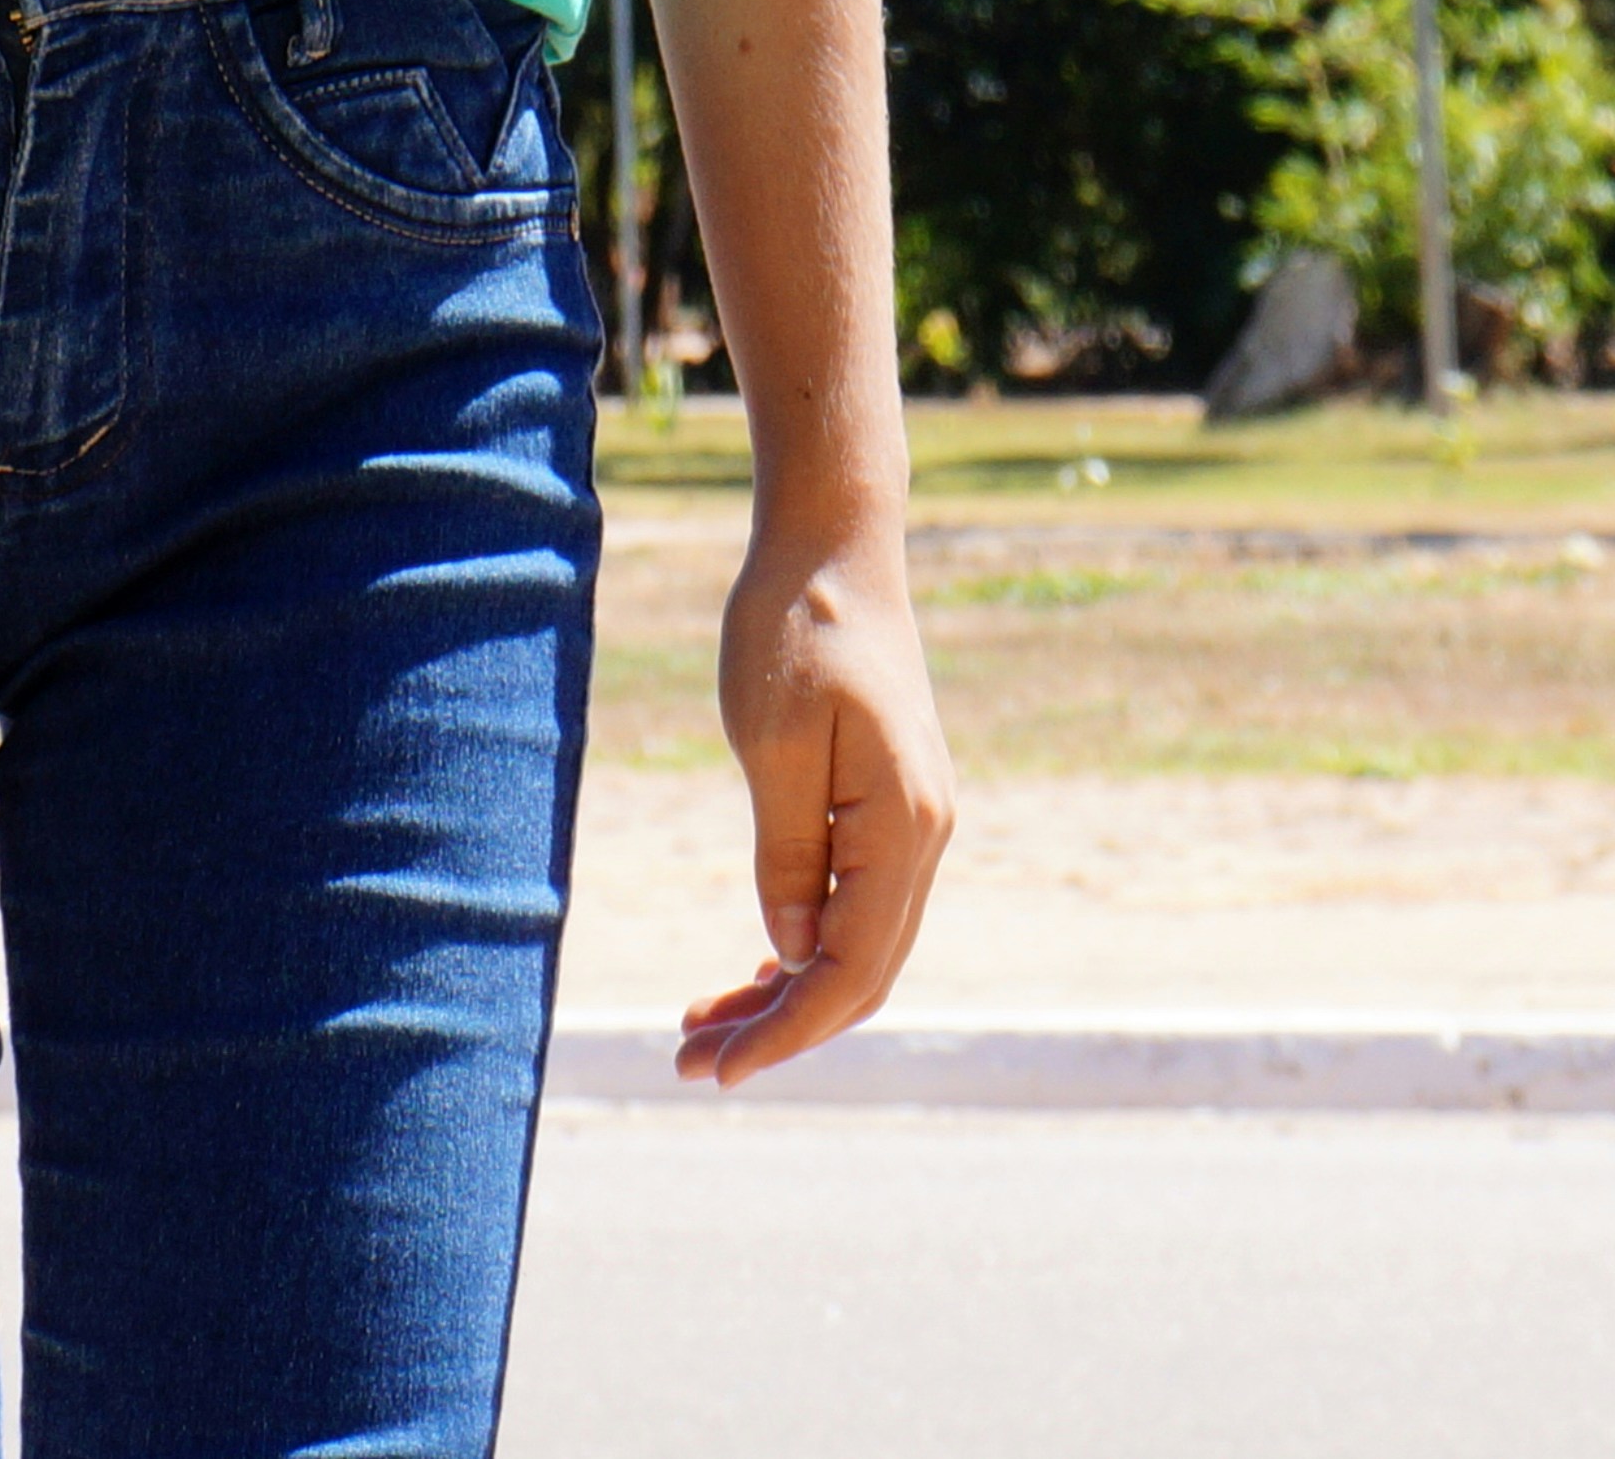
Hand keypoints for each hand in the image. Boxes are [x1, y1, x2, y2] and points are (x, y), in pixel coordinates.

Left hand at [675, 514, 951, 1086]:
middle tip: (690, 1064)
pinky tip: (753, 968)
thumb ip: (786, 855)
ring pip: (857, 945)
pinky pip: (854, 903)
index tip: (715, 1069)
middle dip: (780, 1029)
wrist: (833, 545)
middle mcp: (924, 836)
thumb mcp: (772, 743)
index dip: (785, 1031)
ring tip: (702, 1030)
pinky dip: (803, 946)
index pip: (849, 970)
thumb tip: (788, 954)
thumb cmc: (794, 627)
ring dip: (786, 994)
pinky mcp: (888, 806)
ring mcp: (912, 822)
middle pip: (860, 973)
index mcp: (902, 826)